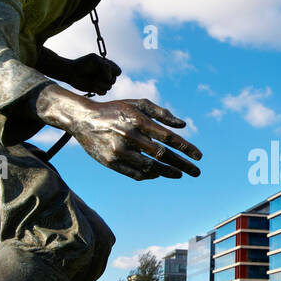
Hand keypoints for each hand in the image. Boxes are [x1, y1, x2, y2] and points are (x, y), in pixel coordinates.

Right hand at [35, 84, 200, 180]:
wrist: (82, 119)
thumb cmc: (114, 109)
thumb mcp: (137, 104)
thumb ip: (161, 113)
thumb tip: (183, 126)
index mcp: (138, 120)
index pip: (168, 137)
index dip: (186, 148)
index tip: (199, 156)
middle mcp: (129, 136)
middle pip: (162, 155)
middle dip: (182, 165)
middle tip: (196, 172)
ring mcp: (119, 151)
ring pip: (150, 168)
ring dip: (168, 172)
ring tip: (180, 174)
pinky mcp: (111, 163)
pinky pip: (136, 174)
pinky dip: (150, 176)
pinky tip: (159, 174)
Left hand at [64, 53, 122, 94]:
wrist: (71, 72)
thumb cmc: (82, 64)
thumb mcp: (94, 59)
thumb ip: (105, 65)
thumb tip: (109, 78)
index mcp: (107, 66)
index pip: (118, 71)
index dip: (114, 72)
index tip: (105, 69)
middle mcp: (106, 75)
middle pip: (114, 80)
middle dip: (105, 78)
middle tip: (96, 76)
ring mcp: (102, 82)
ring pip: (109, 87)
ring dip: (101, 84)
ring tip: (93, 81)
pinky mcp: (97, 89)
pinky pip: (104, 93)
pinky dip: (98, 89)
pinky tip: (92, 86)